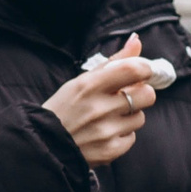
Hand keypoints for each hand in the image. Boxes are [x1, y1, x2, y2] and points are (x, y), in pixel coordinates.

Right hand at [43, 33, 154, 165]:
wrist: (44, 145)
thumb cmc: (65, 108)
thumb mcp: (82, 81)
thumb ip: (113, 62)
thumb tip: (136, 40)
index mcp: (90, 85)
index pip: (134, 69)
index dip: (145, 70)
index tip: (141, 74)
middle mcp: (99, 108)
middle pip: (146, 95)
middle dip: (140, 95)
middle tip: (124, 97)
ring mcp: (105, 131)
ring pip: (140, 118)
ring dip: (129, 116)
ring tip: (108, 118)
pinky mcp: (109, 151)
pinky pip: (132, 138)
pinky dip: (122, 136)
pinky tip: (105, 134)